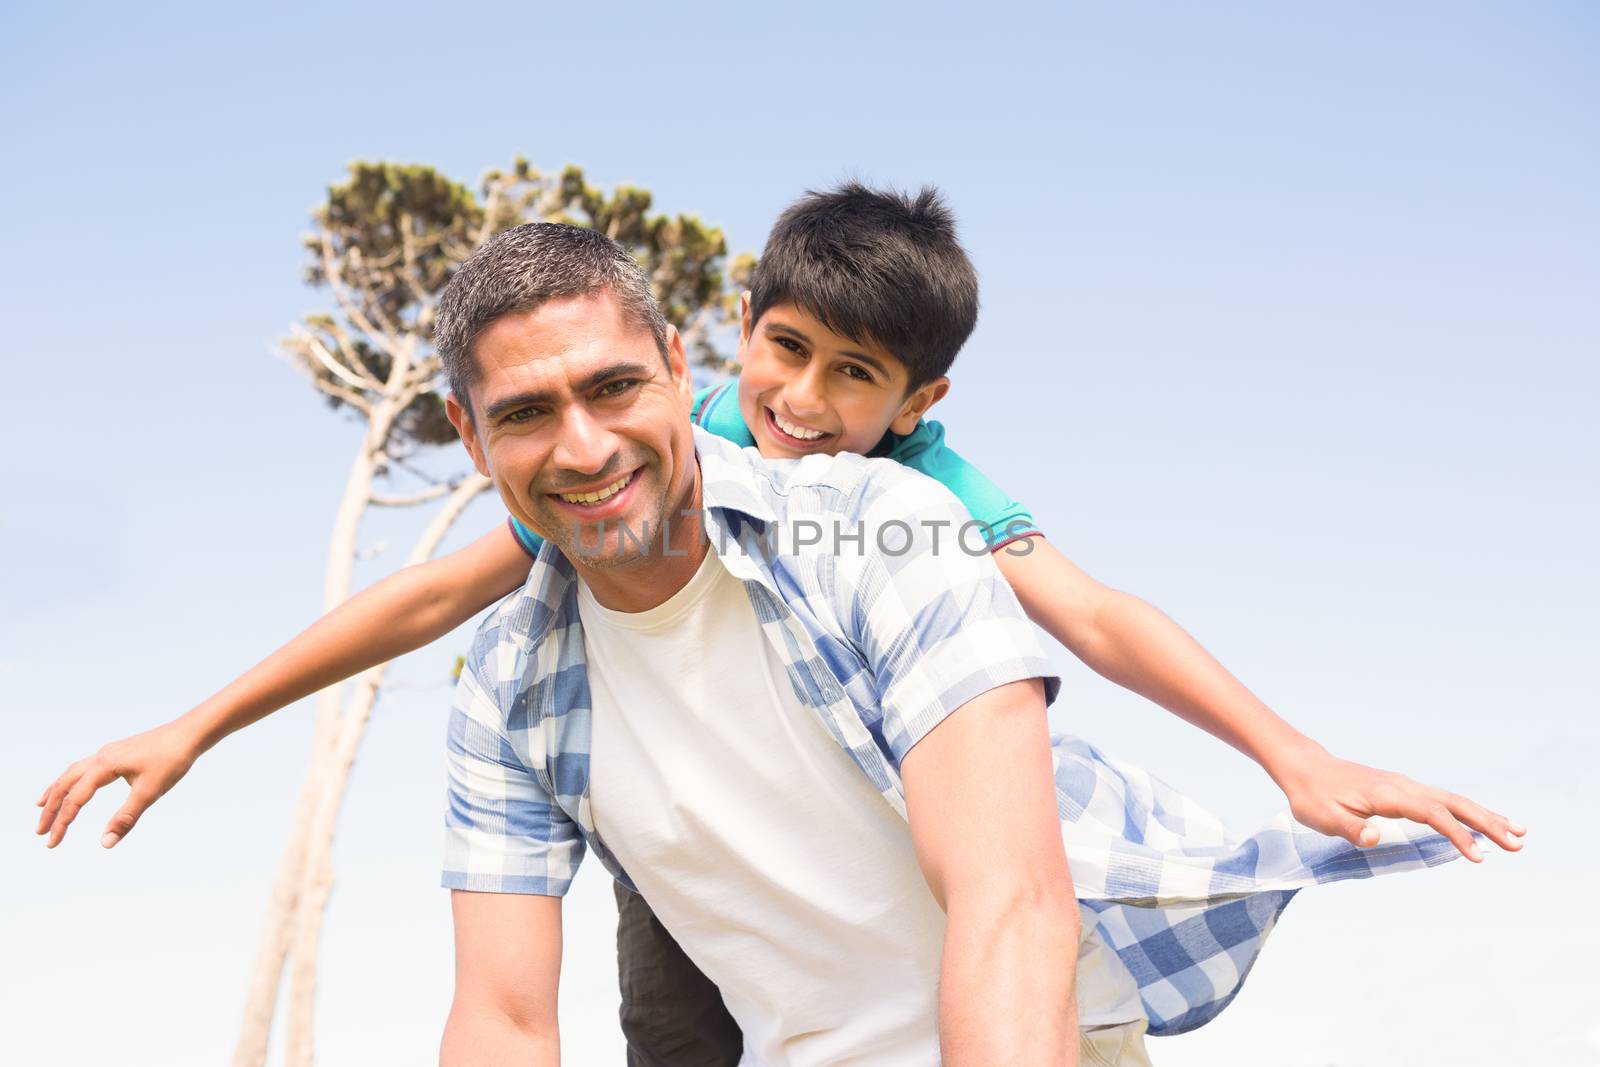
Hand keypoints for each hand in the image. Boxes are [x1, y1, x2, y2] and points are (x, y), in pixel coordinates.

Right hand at [35, 718, 204, 848]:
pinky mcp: (118, 752)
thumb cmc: (173, 760)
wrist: (191, 733)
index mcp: (104, 765)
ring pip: (73, 773)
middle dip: (50, 808)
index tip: (52, 843)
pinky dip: (73, 779)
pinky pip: (86, 767)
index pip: (75, 799)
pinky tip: (77, 785)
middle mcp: (101, 756)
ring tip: (41, 806)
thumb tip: (104, 843)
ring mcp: (109, 752)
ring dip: (57, 791)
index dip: (62, 823)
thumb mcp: (150, 792)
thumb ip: (125, 818)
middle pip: (65, 783)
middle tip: (39, 831)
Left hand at [1270, 744, 1525, 861]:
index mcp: (1388, 793)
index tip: (1478, 856)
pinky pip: (1442, 800)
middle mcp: (1402, 786)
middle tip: (1519, 841)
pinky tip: (1481, 822)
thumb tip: (1373, 838)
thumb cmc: (1312, 795)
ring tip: (1517, 832)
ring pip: (1452, 799)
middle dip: (1487, 822)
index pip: (1432, 814)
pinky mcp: (1403, 790)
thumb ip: (1349, 828)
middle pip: (1453, 803)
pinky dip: (1466, 811)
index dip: (1457, 834)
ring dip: (1484, 816)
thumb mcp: (1322, 816)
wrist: (1305, 767)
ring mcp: (1405, 786)